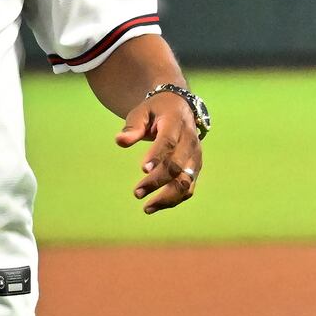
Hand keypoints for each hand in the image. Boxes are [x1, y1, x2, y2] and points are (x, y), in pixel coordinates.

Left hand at [116, 94, 202, 214]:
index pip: (169, 142)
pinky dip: (175, 200)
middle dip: (157, 182)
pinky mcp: (196, 168)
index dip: (157, 156)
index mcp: (176, 124)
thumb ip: (132, 127)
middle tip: (136, 193)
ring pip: (187, 182)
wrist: (181, 108)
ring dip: (168, 198)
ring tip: (146, 208)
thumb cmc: (156, 111)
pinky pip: (189, 188)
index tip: (142, 170)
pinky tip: (155, 205)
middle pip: (178, 166)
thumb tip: (120, 141)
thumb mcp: (141, 111)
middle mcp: (190, 142)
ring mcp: (195, 157)